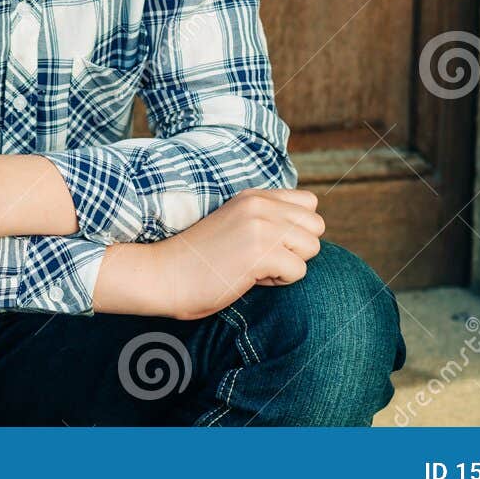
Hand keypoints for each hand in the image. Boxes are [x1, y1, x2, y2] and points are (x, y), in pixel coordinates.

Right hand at [142, 188, 323, 319]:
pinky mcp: (260, 253)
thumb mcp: (234, 224)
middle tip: (265, 259)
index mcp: (254, 196)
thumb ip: (265, 219)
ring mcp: (261, 226)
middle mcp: (260, 205)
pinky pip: (298, 271)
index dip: (296, 230)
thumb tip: (307, 235)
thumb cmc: (198, 260)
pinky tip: (249, 278)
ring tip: (256, 268)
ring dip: (289, 265)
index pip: (309, 204)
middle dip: (298, 249)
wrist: (163, 274)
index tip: (269, 244)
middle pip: (316, 226)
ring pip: (312, 248)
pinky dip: (278, 282)